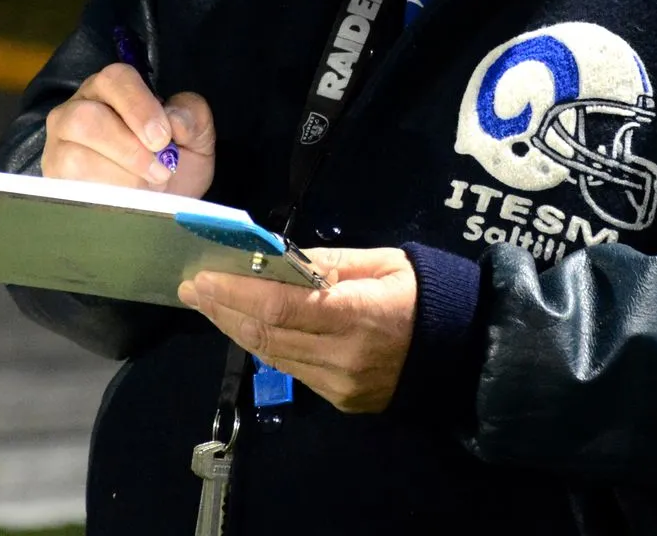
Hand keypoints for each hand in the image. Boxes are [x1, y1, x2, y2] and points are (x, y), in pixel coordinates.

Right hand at [41, 64, 215, 197]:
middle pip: (86, 118)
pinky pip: (71, 188)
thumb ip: (193, 116)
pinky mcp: (54, 179)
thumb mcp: (197, 136)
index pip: (115, 80)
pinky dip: (106, 196)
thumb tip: (175, 120)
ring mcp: (59, 145)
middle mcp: (77, 109)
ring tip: (147, 187)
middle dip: (128, 149)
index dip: (139, 107)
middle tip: (160, 170)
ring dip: (120, 177)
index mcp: (112, 88)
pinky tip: (126, 200)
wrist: (160, 205)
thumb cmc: (174, 162)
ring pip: (76, 156)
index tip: (163, 138)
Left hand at [178, 246, 417, 413]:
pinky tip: (247, 324)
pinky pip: (291, 369)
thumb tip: (277, 257)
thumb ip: (329, 263)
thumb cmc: (426, 294)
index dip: (236, 292)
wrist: (463, 351)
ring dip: (235, 328)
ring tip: (210, 302)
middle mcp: (343, 356)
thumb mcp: (384, 262)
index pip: (281, 307)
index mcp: (358, 314)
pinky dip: (264, 344)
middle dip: (223, 309)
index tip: (203, 277)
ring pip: (271, 356)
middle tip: (193, 287)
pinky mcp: (339, 400)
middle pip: (265, 335)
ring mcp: (339, 384)